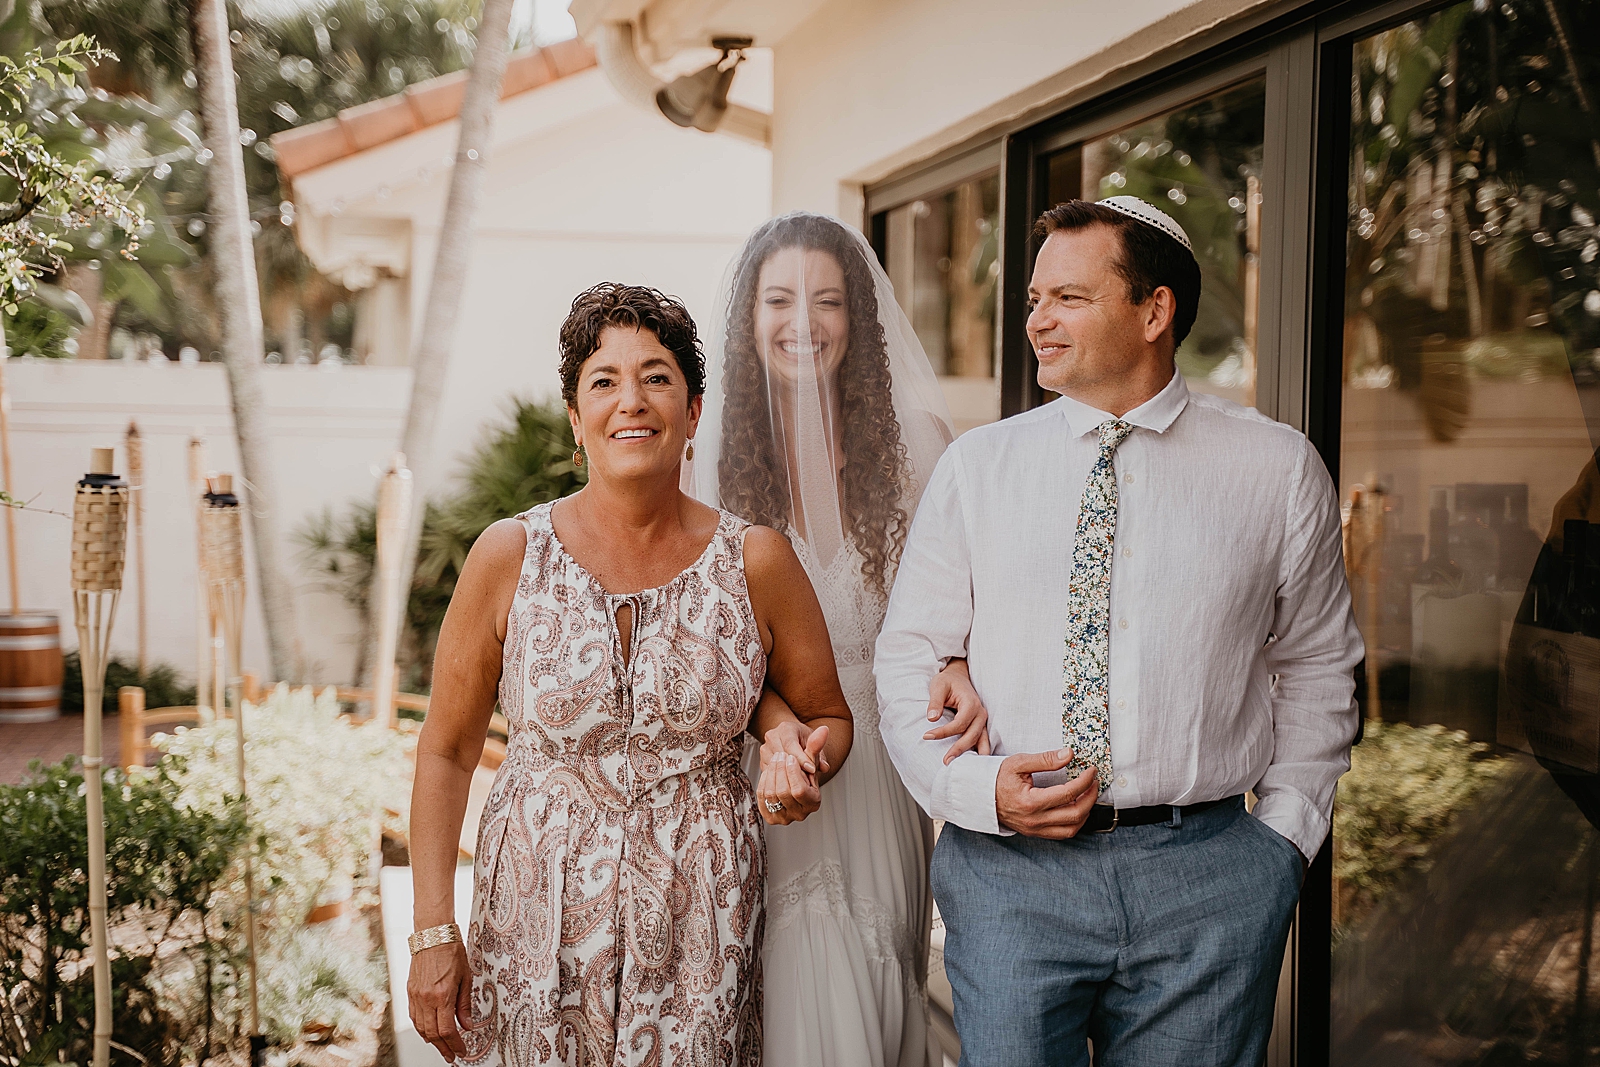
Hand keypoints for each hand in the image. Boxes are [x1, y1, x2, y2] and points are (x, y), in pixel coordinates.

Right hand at [408, 939, 480, 1060]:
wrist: (433, 936)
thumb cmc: (451, 951)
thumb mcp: (466, 978)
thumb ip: (465, 1005)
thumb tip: (468, 1025)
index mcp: (442, 996)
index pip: (448, 1030)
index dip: (455, 1044)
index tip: (462, 1051)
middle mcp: (426, 999)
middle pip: (433, 1034)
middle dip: (443, 1048)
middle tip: (452, 1055)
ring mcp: (416, 997)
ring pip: (421, 1028)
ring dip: (432, 1041)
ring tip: (442, 1047)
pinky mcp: (410, 993)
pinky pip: (414, 1017)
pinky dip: (421, 1029)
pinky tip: (428, 1033)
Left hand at [756, 730, 825, 824]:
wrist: (793, 775)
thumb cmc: (804, 763)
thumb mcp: (811, 754)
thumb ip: (816, 745)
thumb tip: (823, 730)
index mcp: (814, 801)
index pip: (799, 790)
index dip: (793, 772)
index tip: (790, 757)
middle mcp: (800, 814)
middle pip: (784, 793)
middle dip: (780, 770)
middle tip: (781, 754)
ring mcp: (784, 817)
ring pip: (771, 795)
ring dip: (771, 773)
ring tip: (775, 758)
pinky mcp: (770, 815)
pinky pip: (761, 799)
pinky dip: (763, 782)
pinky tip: (769, 770)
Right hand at [760, 719, 830, 777]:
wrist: (792, 737)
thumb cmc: (804, 739)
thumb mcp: (814, 743)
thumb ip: (819, 753)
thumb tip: (824, 767)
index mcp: (785, 728)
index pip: (791, 745)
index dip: (802, 759)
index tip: (812, 770)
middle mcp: (772, 736)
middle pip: (782, 756)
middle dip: (796, 768)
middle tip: (809, 778)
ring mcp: (764, 749)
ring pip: (775, 767)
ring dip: (788, 775)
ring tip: (802, 779)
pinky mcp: (762, 761)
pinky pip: (771, 773)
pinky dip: (782, 779)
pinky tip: (792, 781)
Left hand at [924, 659, 990, 762]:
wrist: (958, 676)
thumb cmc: (948, 681)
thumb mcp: (938, 686)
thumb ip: (935, 702)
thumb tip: (931, 718)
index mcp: (971, 703)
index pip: (960, 723)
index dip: (944, 732)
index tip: (927, 736)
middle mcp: (980, 713)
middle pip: (972, 735)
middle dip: (959, 749)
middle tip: (945, 762)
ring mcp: (982, 721)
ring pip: (982, 741)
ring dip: (974, 756)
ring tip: (963, 769)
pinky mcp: (980, 726)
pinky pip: (981, 741)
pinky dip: (978, 752)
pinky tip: (971, 764)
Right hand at [994, 748, 1099, 838]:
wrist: (980, 797)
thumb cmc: (996, 779)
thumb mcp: (1018, 763)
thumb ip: (1045, 759)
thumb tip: (1068, 755)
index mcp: (1030, 802)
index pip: (1068, 793)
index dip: (1084, 781)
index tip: (1091, 771)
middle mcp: (1034, 820)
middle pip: (1075, 814)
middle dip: (1090, 797)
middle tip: (1094, 783)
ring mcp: (1035, 829)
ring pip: (1072, 828)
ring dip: (1085, 812)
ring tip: (1088, 796)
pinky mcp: (1035, 833)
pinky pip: (1062, 834)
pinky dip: (1075, 822)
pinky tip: (1077, 809)